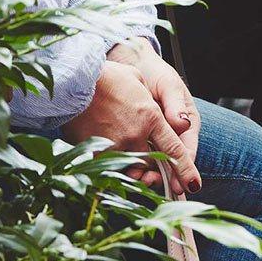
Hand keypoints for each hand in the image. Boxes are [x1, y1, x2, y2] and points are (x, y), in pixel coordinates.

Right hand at [62, 59, 200, 195]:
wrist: (69, 79)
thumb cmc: (102, 75)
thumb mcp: (135, 77)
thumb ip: (149, 95)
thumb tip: (161, 108)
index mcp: (150, 117)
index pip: (174, 150)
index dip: (185, 170)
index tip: (193, 185)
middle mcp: (136, 135)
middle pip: (153, 162)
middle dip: (154, 166)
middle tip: (151, 166)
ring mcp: (115, 144)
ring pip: (131, 166)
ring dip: (132, 166)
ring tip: (126, 159)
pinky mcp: (95, 152)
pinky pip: (109, 166)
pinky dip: (111, 164)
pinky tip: (107, 156)